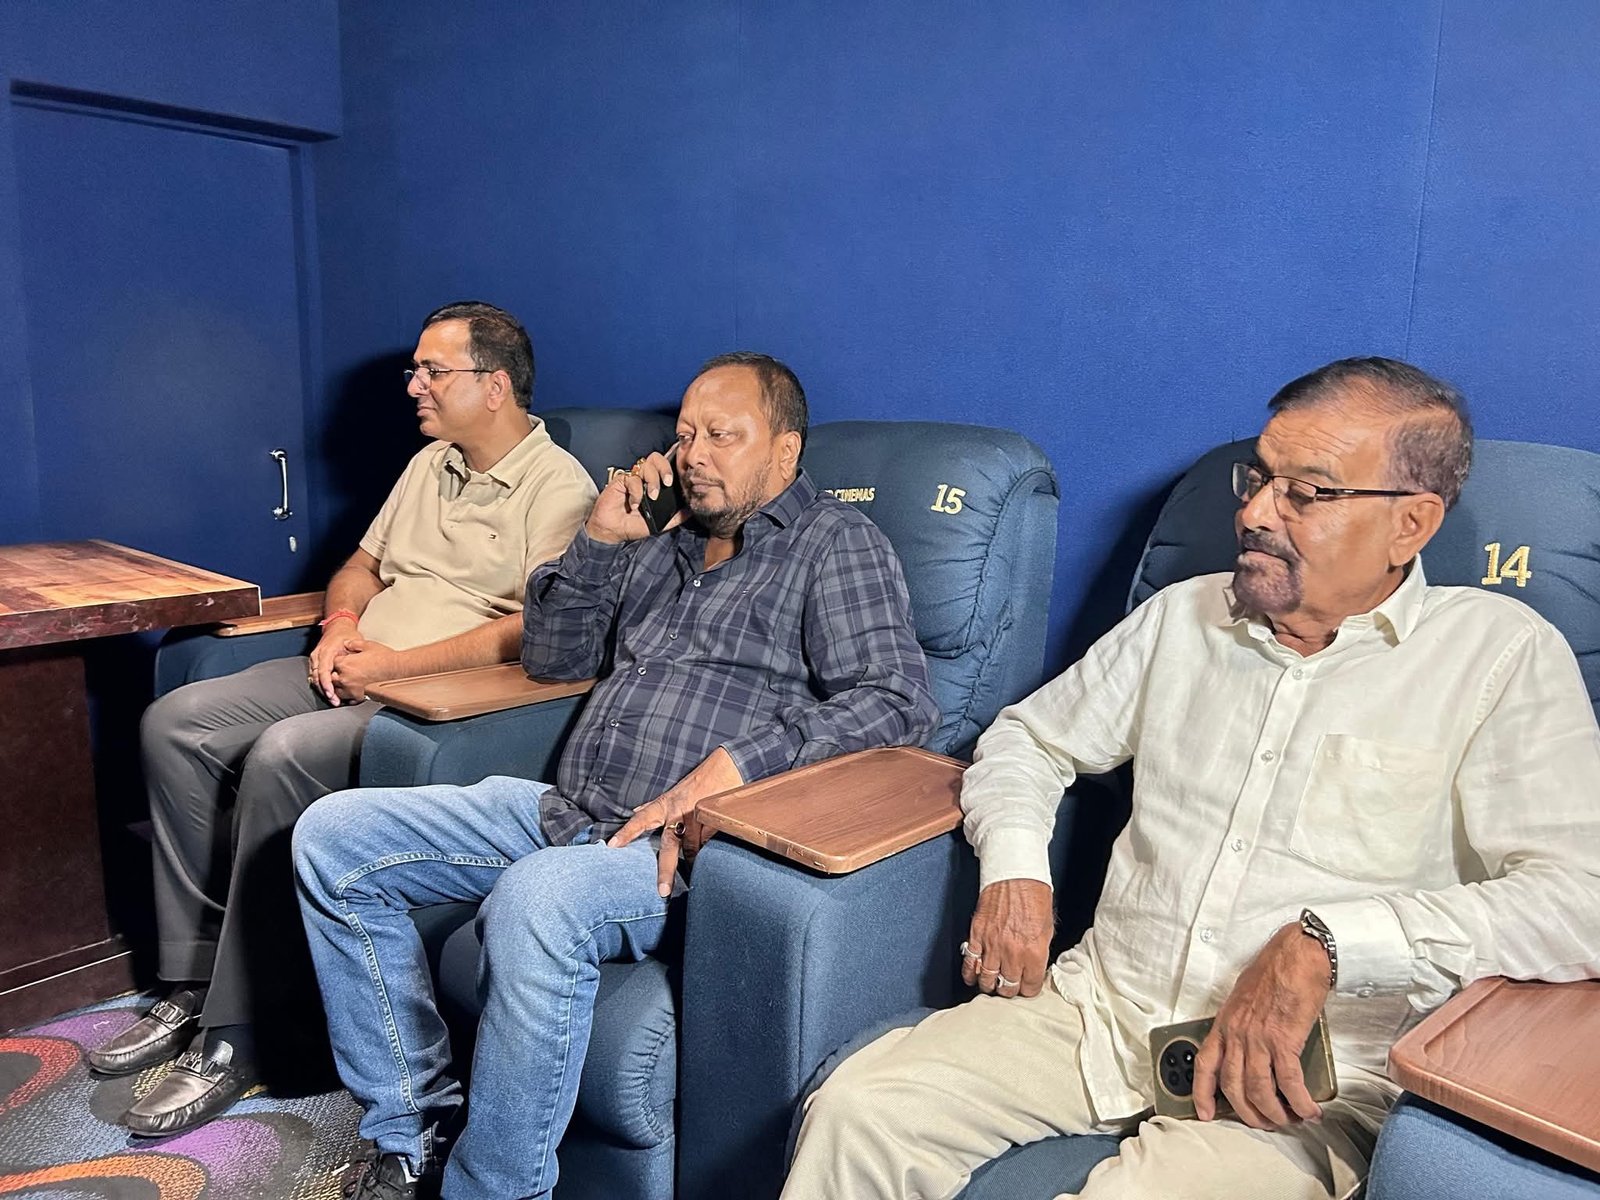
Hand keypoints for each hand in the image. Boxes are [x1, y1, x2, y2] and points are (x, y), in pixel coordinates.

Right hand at [308, 620, 359, 704]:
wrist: (338, 627)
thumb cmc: (347, 635)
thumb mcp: (354, 642)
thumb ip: (353, 654)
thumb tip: (357, 668)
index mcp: (326, 651)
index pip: (323, 671)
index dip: (327, 684)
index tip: (331, 694)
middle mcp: (317, 655)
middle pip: (317, 678)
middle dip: (325, 691)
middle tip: (335, 702)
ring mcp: (314, 659)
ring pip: (314, 678)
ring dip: (323, 690)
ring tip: (333, 700)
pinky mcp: (314, 662)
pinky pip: (315, 676)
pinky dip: (321, 685)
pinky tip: (329, 693)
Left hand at [328, 638, 402, 702]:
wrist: (396, 669)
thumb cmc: (384, 657)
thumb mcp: (367, 645)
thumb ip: (353, 643)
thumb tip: (346, 644)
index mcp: (345, 664)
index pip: (333, 662)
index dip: (338, 660)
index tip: (343, 659)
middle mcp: (345, 677)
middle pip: (331, 677)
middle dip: (335, 673)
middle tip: (344, 671)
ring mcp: (351, 689)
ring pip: (336, 690)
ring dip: (338, 686)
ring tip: (345, 682)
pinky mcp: (359, 696)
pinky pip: (347, 699)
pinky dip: (347, 696)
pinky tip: (351, 691)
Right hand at [586, 451, 684, 542]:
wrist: (613, 531)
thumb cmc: (632, 525)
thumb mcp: (659, 523)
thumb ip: (674, 518)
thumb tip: (690, 511)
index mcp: (653, 484)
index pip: (664, 467)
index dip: (671, 468)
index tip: (677, 479)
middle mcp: (643, 478)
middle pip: (656, 458)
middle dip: (665, 468)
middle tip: (667, 483)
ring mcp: (632, 478)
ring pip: (646, 466)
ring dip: (652, 481)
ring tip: (652, 496)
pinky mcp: (621, 480)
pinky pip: (632, 478)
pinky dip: (636, 491)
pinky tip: (635, 504)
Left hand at [608, 747, 742, 895]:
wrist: (729, 766)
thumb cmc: (699, 780)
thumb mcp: (672, 792)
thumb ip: (653, 806)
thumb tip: (635, 811)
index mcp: (666, 805)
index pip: (641, 819)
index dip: (627, 832)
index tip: (612, 846)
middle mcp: (679, 813)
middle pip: (670, 845)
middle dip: (666, 870)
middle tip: (662, 891)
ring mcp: (699, 818)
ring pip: (694, 849)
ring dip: (693, 862)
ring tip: (692, 876)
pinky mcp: (716, 822)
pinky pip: (711, 844)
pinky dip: (710, 852)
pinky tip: (712, 859)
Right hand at [963, 879, 1053, 997]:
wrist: (1014, 875)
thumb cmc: (1034, 896)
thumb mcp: (1048, 928)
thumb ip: (1040, 952)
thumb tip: (1034, 968)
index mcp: (1034, 952)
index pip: (1030, 987)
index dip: (1029, 989)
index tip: (1027, 987)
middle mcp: (1012, 952)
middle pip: (1007, 987)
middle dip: (1009, 990)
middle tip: (1010, 986)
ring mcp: (992, 944)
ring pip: (986, 979)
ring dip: (990, 985)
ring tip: (993, 984)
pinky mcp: (976, 935)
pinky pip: (969, 962)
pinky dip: (970, 973)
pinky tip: (973, 977)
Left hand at [1192, 922, 1331, 1128]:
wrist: (1298, 956)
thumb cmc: (1276, 970)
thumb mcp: (1245, 997)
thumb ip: (1242, 1022)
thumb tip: (1250, 1044)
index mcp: (1225, 1022)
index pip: (1205, 1064)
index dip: (1201, 1093)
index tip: (1204, 1112)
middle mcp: (1237, 1033)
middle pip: (1233, 1086)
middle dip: (1249, 1112)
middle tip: (1265, 1122)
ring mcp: (1258, 1039)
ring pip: (1259, 1090)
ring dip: (1275, 1113)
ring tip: (1290, 1119)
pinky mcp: (1284, 1041)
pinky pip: (1289, 1083)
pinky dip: (1299, 1102)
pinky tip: (1309, 1109)